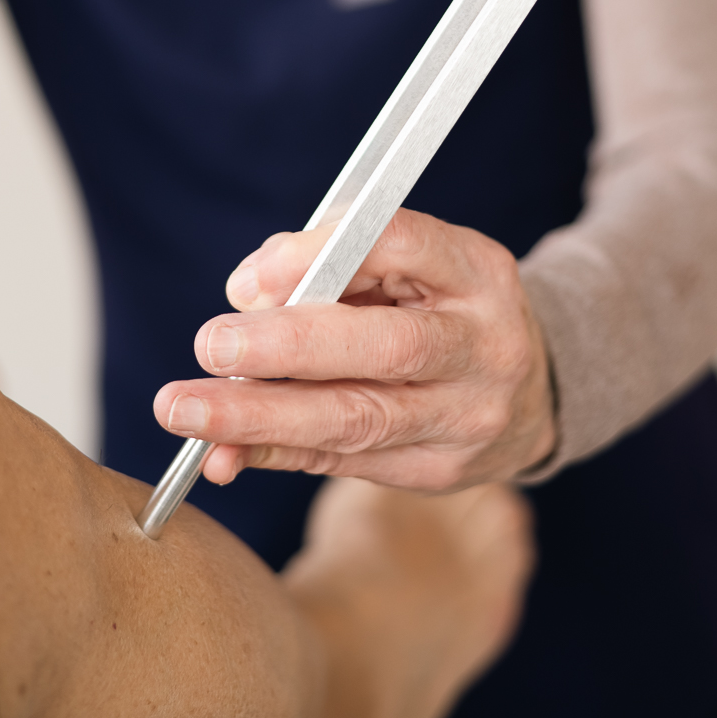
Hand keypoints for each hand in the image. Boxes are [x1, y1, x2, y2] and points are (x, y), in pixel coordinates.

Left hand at [152, 208, 557, 489]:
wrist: (529, 392)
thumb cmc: (442, 308)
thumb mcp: (411, 264)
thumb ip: (332, 262)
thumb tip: (247, 294)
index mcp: (476, 272)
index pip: (402, 245)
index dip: (322, 255)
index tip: (251, 277)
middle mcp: (480, 347)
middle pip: (384, 347)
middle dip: (288, 347)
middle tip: (211, 345)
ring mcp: (464, 418)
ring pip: (356, 419)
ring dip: (260, 416)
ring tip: (188, 411)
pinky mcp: (436, 472)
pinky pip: (342, 462)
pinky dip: (273, 453)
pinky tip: (221, 452)